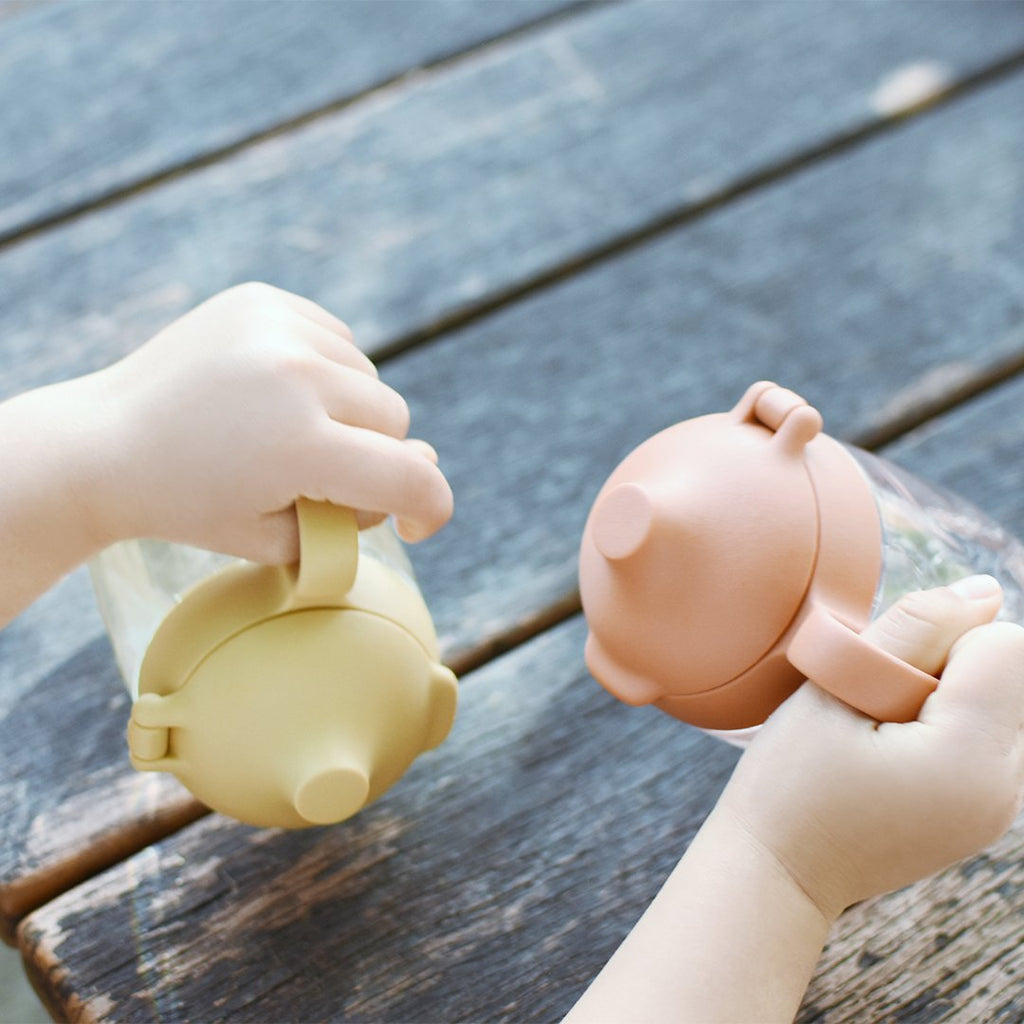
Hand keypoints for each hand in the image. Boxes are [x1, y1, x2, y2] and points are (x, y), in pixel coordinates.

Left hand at [82, 283, 452, 559]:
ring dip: (348, 409)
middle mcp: (297, 377)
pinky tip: (276, 390)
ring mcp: (278, 328)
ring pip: (368, 377)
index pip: (411, 478)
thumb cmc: (192, 503)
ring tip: (286, 428)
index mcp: (299, 448)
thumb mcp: (279, 538)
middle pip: (396, 420)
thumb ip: (363, 513)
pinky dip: (323, 370)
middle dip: (372, 454)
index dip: (430, 508)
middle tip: (314, 475)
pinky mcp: (262, 300)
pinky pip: (337, 340)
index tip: (415, 525)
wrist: (103, 443)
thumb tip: (429, 458)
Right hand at [720, 575, 1023, 918]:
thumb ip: (914, 631)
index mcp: (973, 756)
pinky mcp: (989, 814)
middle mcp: (1007, 787)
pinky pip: (988, 735)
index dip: (938, 641)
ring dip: (945, 695)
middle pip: (1006, 670)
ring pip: (998, 699)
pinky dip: (946, 725)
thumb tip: (987, 589)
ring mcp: (1002, 807)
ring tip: (880, 734)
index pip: (1003, 644)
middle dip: (944, 667)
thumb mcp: (836, 689)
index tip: (880, 682)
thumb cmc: (790, 781)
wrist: (779, 870)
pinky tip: (892, 754)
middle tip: (874, 709)